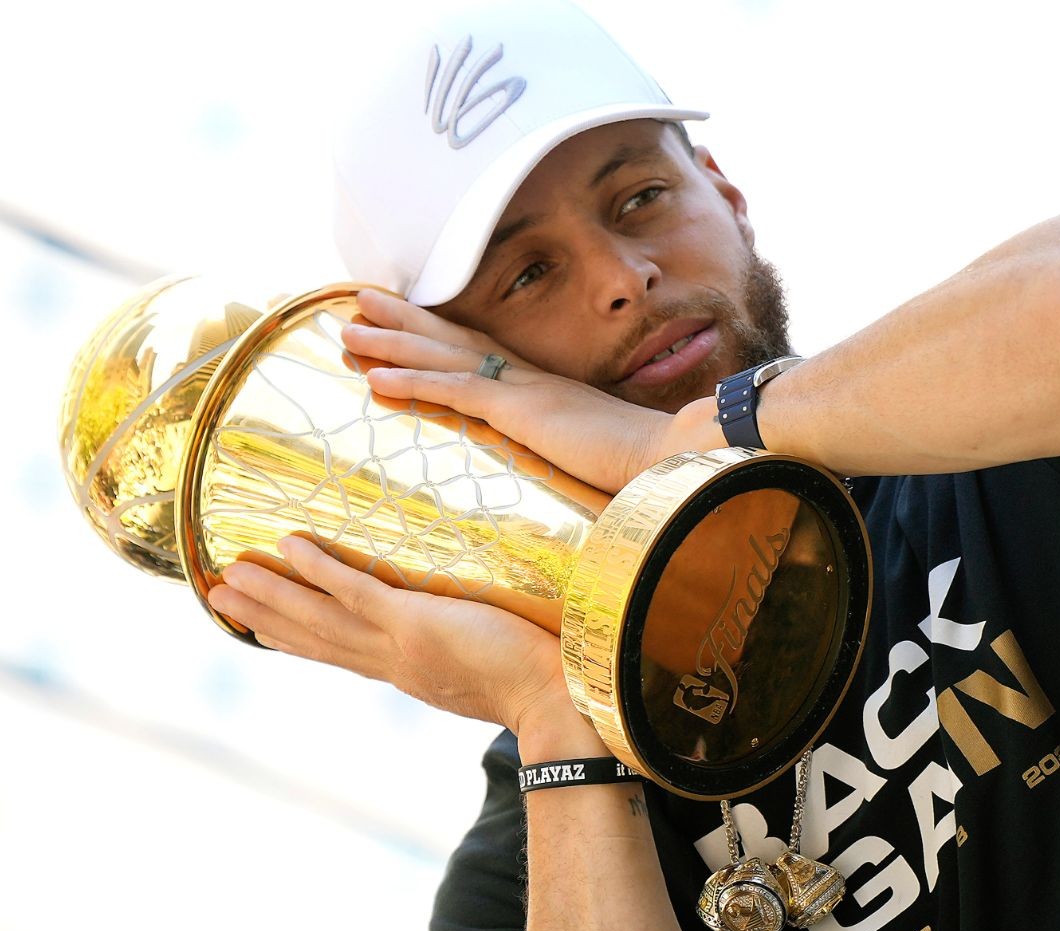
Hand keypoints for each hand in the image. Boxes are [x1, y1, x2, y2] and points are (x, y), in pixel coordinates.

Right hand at [208, 535, 583, 738]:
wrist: (558, 705)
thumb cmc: (542, 684)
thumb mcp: (491, 667)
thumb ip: (472, 650)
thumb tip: (475, 631)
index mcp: (407, 673)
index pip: (341, 652)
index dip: (298, 637)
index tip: (265, 626)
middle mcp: (392, 663)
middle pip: (314, 638)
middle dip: (265, 617)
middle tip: (218, 596)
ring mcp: (398, 643)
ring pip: (320, 616)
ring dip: (271, 596)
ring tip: (226, 578)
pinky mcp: (414, 623)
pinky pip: (356, 589)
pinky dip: (319, 568)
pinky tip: (288, 544)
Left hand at [343, 290, 722, 493]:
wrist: (677, 458)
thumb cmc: (647, 464)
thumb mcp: (597, 451)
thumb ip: (572, 449)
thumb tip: (568, 462)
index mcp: (545, 389)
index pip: (482, 354)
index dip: (439, 335)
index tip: (404, 320)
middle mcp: (529, 380)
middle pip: (454, 339)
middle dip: (403, 320)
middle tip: (358, 302)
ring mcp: (524, 391)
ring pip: (444, 356)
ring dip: (392, 342)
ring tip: (347, 329)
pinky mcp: (522, 411)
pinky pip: (456, 390)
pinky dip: (413, 380)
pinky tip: (375, 378)